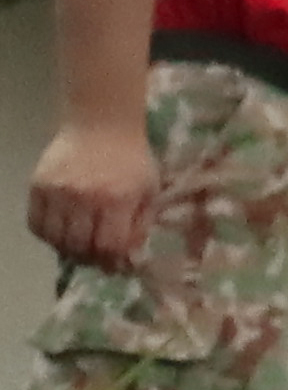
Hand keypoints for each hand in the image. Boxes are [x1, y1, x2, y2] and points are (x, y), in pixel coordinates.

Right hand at [28, 118, 152, 274]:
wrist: (101, 124)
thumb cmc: (132, 159)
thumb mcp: (149, 189)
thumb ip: (140, 224)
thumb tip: (129, 256)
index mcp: (117, 199)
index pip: (108, 246)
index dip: (112, 261)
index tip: (116, 264)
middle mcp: (84, 198)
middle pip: (80, 246)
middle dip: (90, 258)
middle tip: (96, 258)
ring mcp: (57, 192)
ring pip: (55, 239)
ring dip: (67, 249)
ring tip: (78, 246)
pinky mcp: (38, 185)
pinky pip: (35, 223)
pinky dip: (47, 235)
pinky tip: (59, 233)